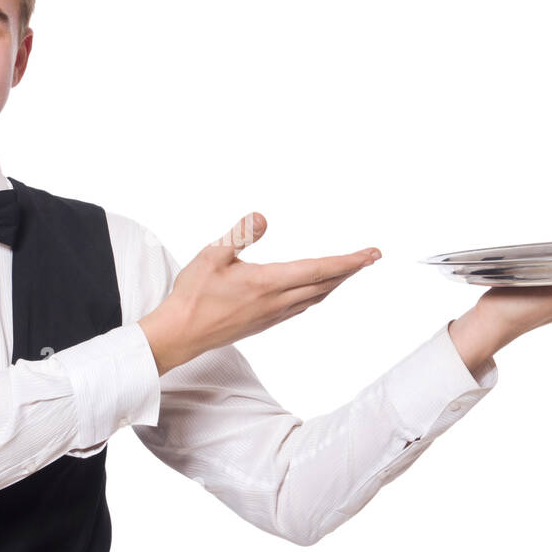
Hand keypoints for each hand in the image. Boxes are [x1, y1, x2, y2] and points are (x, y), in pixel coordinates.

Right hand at [138, 213, 380, 374]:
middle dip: (350, 270)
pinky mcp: (264, 323)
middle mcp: (276, 301)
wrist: (180, 335)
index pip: (319, 269)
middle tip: (371, 258)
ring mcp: (272, 315)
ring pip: (315, 297)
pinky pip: (301, 307)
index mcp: (267, 282)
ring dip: (336, 283)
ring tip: (349, 271)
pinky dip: (318, 294)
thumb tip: (264, 216)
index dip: (349, 262)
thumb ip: (240, 234)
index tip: (371, 254)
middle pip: (324, 284)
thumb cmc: (193, 294)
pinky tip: (316, 291)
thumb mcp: (212, 255)